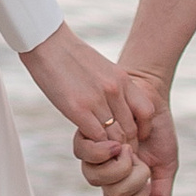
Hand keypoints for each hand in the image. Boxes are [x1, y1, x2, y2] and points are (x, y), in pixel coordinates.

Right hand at [21, 24, 135, 174]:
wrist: (48, 43)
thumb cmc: (71, 57)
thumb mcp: (102, 69)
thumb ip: (112, 89)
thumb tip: (115, 109)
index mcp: (122, 80)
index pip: (146, 113)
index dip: (141, 129)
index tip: (131, 136)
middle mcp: (114, 91)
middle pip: (130, 129)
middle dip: (126, 145)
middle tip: (117, 153)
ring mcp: (97, 100)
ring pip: (115, 137)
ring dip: (110, 148)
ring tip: (104, 152)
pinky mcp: (78, 109)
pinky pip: (96, 137)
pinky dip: (95, 145)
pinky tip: (90, 143)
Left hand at [76, 67, 177, 195]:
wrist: (150, 96)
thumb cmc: (157, 131)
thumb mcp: (166, 165)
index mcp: (121, 182)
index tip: (149, 179)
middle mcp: (104, 171)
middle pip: (109, 193)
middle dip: (132, 177)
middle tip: (140, 157)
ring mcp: (93, 154)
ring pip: (93, 177)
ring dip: (118, 165)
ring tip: (130, 146)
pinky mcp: (86, 133)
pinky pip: (86, 152)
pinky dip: (107, 149)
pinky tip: (121, 139)